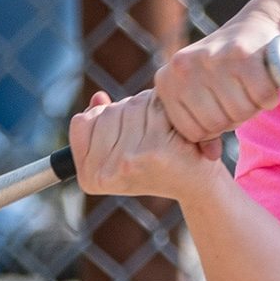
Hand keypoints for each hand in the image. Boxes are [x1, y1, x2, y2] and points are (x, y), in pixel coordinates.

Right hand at [70, 89, 223, 200]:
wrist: (198, 183)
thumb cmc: (158, 164)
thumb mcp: (122, 148)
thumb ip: (102, 124)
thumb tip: (99, 97)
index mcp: (89, 177)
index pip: (81, 121)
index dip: (104, 118)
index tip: (127, 137)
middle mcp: (103, 173)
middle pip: (106, 112)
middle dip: (129, 112)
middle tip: (151, 135)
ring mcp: (127, 162)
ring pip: (129, 105)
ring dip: (148, 108)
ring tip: (162, 132)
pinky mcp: (154, 151)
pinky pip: (151, 106)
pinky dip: (165, 108)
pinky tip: (174, 128)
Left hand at [154, 9, 279, 143]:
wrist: (254, 25)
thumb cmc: (225, 70)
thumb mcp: (202, 94)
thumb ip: (200, 125)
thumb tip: (209, 156)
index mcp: (166, 81)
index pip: (192, 132)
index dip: (213, 129)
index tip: (222, 110)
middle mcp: (183, 68)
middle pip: (216, 124)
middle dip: (235, 118)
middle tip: (241, 98)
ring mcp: (211, 59)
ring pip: (240, 112)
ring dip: (254, 107)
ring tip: (250, 88)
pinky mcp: (241, 53)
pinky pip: (261, 98)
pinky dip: (270, 96)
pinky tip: (265, 81)